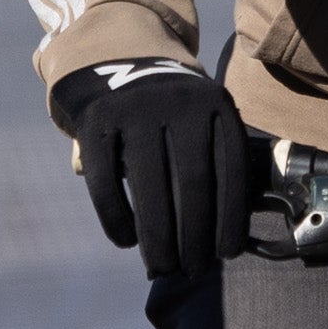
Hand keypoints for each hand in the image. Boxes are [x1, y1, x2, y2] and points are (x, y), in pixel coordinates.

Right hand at [53, 60, 254, 280]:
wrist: (115, 58)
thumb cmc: (169, 112)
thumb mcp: (200, 118)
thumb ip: (212, 161)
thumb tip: (221, 238)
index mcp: (215, 103)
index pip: (230, 169)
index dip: (231, 217)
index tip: (227, 253)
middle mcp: (179, 101)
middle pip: (192, 182)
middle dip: (195, 234)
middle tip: (193, 269)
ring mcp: (135, 107)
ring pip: (151, 185)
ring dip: (158, 235)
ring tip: (163, 266)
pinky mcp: (97, 119)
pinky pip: (106, 180)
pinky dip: (117, 217)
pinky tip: (125, 240)